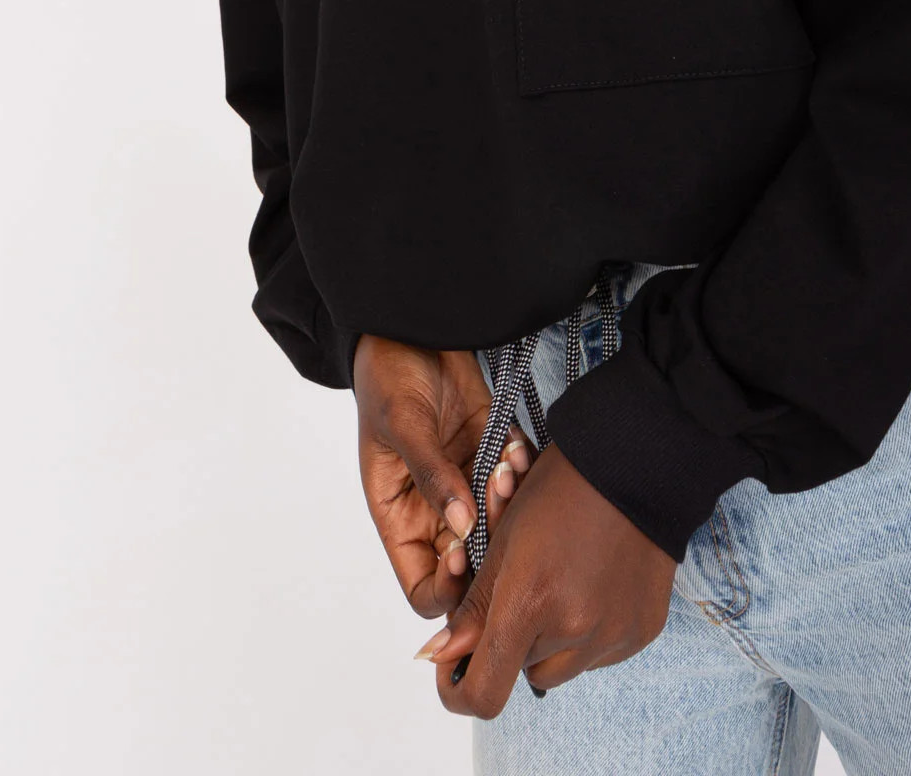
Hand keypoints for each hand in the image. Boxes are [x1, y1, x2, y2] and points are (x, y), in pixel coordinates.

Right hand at [354, 334, 532, 621]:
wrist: (413, 321)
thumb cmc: (388, 374)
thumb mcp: (402, 424)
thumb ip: (431, 476)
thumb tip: (462, 528)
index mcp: (399, 517)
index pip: (423, 588)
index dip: (447, 589)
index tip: (466, 556)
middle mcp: (435, 509)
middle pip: (471, 564)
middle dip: (490, 543)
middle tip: (496, 498)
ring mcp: (466, 482)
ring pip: (499, 524)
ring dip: (509, 504)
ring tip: (505, 465)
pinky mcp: (491, 451)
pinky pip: (516, 480)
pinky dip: (522, 469)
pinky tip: (515, 445)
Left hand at [425, 438, 677, 716]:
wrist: (637, 466)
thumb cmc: (560, 489)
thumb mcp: (503, 538)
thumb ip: (472, 607)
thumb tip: (438, 654)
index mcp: (530, 602)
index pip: (482, 692)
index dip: (457, 688)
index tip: (453, 661)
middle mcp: (574, 631)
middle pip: (520, 670)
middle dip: (512, 640)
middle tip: (521, 588)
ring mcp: (613, 636)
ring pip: (559, 667)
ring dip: (549, 640)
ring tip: (559, 582)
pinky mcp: (641, 633)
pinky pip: (598, 655)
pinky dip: (588, 634)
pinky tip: (592, 583)